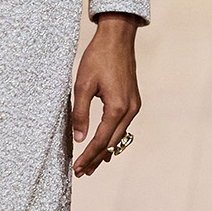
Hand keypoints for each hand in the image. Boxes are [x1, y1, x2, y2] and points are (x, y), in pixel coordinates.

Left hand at [72, 13, 141, 177]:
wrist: (117, 38)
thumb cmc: (97, 58)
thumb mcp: (82, 85)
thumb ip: (80, 114)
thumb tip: (79, 139)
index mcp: (117, 107)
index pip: (101, 141)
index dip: (88, 156)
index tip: (77, 169)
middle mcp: (130, 110)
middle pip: (112, 143)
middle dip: (96, 159)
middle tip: (82, 173)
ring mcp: (134, 106)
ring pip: (119, 136)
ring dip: (105, 151)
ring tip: (91, 165)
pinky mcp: (133, 101)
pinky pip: (123, 126)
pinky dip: (112, 138)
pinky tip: (105, 146)